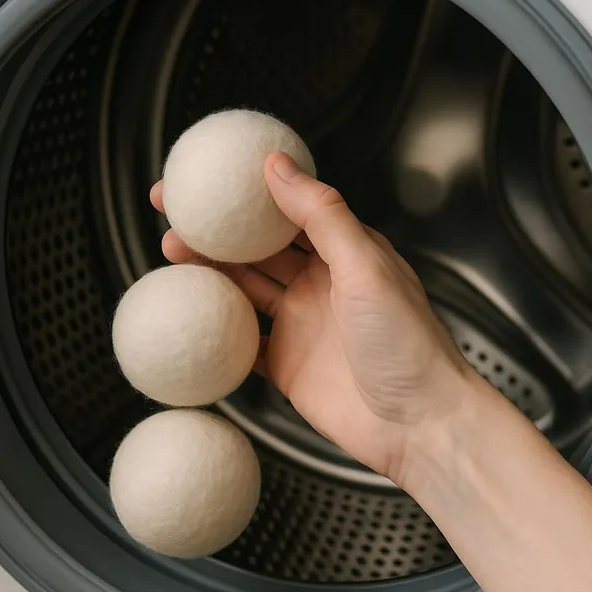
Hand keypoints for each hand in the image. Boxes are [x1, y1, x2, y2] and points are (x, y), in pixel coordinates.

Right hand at [152, 152, 481, 486]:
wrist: (420, 425)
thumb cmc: (410, 344)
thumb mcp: (365, 267)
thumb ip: (321, 216)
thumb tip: (278, 167)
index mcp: (343, 250)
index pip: (283, 209)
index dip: (243, 192)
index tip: (206, 176)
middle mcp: (319, 283)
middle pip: (254, 248)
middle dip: (213, 229)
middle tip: (172, 214)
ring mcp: (301, 325)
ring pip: (242, 289)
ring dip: (207, 271)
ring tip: (171, 254)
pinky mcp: (287, 366)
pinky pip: (241, 343)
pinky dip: (216, 329)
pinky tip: (189, 314)